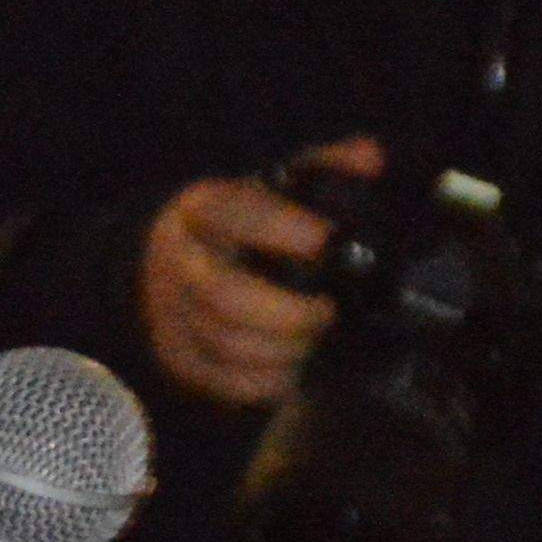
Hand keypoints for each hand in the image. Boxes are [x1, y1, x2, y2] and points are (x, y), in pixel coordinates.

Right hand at [138, 137, 379, 409]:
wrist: (174, 265)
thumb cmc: (243, 225)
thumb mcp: (278, 186)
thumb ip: (327, 168)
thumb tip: (371, 158)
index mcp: (202, 208)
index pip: (233, 214)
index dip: (280, 228)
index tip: (324, 240)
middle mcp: (178, 259)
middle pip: (225, 297)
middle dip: (289, 313)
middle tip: (328, 312)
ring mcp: (171, 313)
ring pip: (228, 345)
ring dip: (284, 350)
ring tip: (314, 339)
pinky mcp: (177, 357)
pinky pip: (225, 383)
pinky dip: (267, 382)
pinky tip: (292, 368)